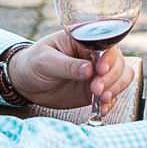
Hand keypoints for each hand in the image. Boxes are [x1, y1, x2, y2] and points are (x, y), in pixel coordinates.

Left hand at [9, 29, 136, 117]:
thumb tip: (88, 70)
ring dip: (115, 89)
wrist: (25, 82)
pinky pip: (112, 93)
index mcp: (83, 39)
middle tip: (96, 90)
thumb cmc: (33, 63)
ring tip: (102, 99)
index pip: (106, 44)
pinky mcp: (94, 89)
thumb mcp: (45, 61)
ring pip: (121, 76)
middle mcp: (94, 53)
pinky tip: (102, 109)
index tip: (100, 71)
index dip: (108, 57)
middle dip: (111, 78)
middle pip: (118, 62)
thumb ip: (67, 65)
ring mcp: (96, 72)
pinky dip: (111, 101)